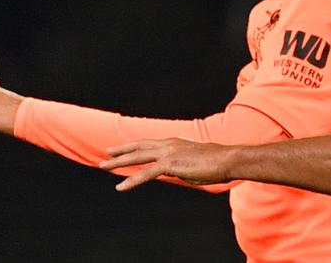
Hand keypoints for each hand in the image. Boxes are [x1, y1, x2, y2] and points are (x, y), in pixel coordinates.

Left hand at [100, 138, 238, 191]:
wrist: (227, 160)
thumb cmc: (216, 163)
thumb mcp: (193, 163)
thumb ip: (180, 166)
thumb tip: (175, 172)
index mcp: (175, 143)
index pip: (149, 144)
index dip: (134, 146)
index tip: (122, 148)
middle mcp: (169, 144)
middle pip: (139, 147)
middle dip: (121, 151)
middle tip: (106, 154)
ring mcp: (168, 153)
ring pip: (138, 158)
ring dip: (119, 162)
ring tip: (104, 166)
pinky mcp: (170, 164)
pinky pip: (146, 174)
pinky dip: (132, 180)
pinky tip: (121, 187)